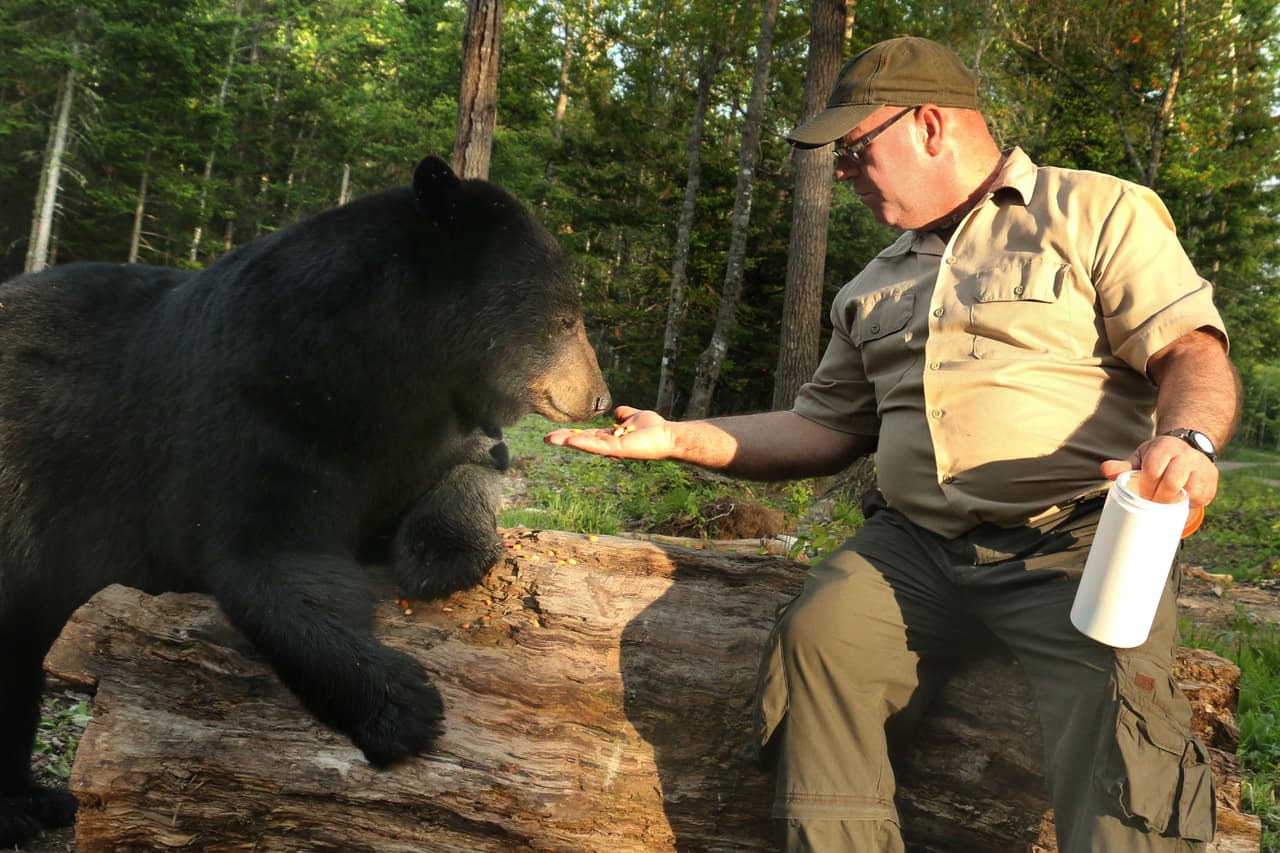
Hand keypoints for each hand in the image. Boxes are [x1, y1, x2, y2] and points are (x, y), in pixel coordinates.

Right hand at [544, 405, 674, 459]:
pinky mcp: (617, 450)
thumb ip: (623, 414)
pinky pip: (598, 446)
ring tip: (552, 439)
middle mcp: (608, 444)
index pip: (586, 434)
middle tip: (546, 438)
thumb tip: (616, 412)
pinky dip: (584, 443)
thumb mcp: (633, 416)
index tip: (555, 432)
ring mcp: (611, 449)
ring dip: (569, 441)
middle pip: (582, 441)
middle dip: (564, 439)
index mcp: (610, 437)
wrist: (668, 435)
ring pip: (586, 445)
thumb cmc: (653, 428)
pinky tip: (571, 439)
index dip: (571, 433)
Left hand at [1100, 435, 1219, 506]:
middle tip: (1151, 503)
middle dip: (1158, 497)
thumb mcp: (1141, 458)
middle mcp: (1186, 455)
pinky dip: (1188, 504)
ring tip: (1164, 504)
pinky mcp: (1211, 483)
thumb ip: (1124, 466)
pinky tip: (1179, 503)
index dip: (1145, 485)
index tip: (1142, 494)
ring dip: (1174, 502)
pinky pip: (1200, 499)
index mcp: (1165, 447)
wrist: (1189, 449)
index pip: (1152, 469)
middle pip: (1171, 482)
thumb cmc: (1158, 458)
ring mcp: (1202, 468)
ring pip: (1189, 492)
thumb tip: (1105, 471)